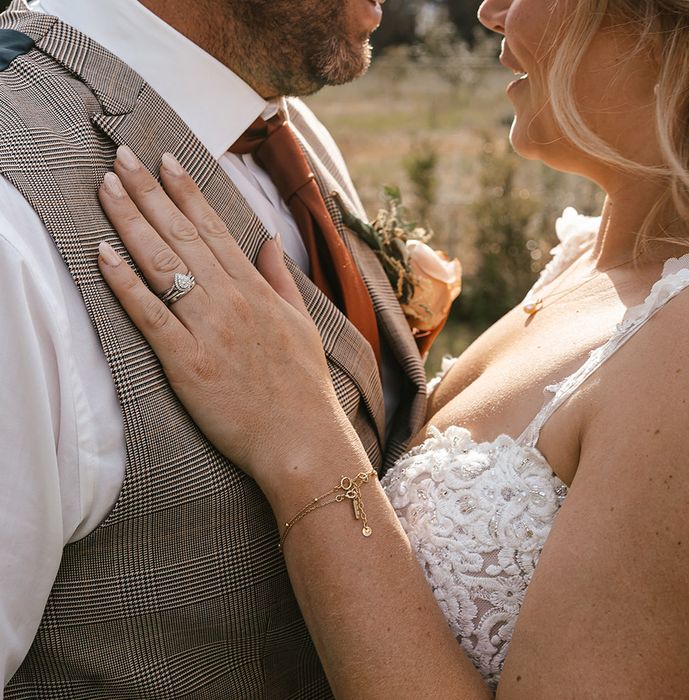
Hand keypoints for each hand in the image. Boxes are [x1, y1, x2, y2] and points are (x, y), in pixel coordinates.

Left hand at [96, 147, 347, 499]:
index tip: (165, 160)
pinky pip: (151, 315)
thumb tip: (268, 242)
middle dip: (149, 192)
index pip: (215, 229)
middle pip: (183, 236)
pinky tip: (103, 254)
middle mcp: (231, 301)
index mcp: (256, 291)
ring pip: (164, 265)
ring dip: (131, 222)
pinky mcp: (187, 363)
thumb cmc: (303, 387)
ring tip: (106, 188)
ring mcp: (209, 330)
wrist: (303, 440)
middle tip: (122, 156)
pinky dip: (126, 283)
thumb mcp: (302, 323)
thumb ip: (281, 279)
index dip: (187, 192)